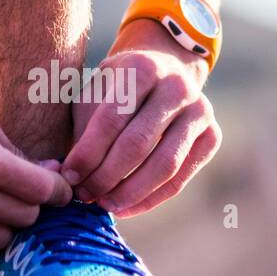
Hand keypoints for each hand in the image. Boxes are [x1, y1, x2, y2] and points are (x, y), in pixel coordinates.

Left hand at [62, 18, 221, 216]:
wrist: (166, 74)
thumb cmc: (119, 89)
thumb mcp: (96, 92)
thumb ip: (83, 128)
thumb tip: (64, 177)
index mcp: (144, 67)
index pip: (112, 119)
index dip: (87, 153)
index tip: (68, 177)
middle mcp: (178, 87)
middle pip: (138, 144)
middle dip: (106, 176)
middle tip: (83, 195)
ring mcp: (200, 112)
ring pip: (164, 165)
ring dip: (129, 192)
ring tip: (103, 204)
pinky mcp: (212, 137)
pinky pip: (179, 179)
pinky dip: (150, 199)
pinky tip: (125, 208)